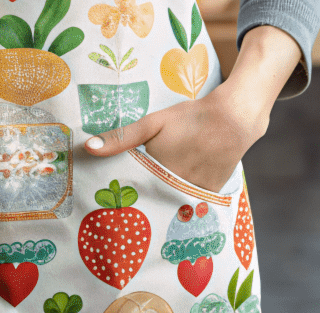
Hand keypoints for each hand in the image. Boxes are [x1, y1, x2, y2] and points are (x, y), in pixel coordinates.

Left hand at [83, 25, 303, 191]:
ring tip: (147, 196)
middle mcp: (175, 187)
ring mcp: (193, 193)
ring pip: (169, 201)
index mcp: (157, 171)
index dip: (121, 192)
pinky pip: (189, 201)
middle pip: (150, 198)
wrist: (233, 120)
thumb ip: (122, 137)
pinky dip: (181, 197)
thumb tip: (87, 148)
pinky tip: (174, 188)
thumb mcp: (153, 123)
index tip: (108, 194)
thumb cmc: (189, 118)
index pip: (131, 191)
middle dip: (139, 198)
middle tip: (126, 197)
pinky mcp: (209, 195)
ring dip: (160, 199)